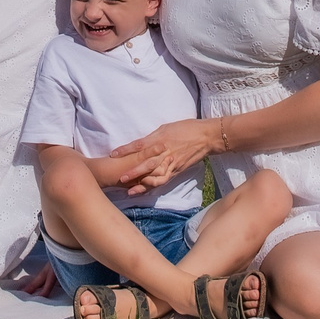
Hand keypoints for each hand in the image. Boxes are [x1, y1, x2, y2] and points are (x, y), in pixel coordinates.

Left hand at [105, 118, 219, 193]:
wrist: (206, 137)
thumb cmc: (186, 128)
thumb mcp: (166, 128)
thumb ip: (152, 138)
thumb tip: (139, 145)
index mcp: (161, 138)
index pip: (140, 145)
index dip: (126, 150)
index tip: (113, 154)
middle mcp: (165, 152)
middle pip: (147, 163)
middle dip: (133, 171)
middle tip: (120, 178)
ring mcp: (172, 163)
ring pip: (155, 176)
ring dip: (142, 183)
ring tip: (129, 189)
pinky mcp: (177, 170)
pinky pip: (164, 180)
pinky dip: (153, 186)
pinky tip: (143, 190)